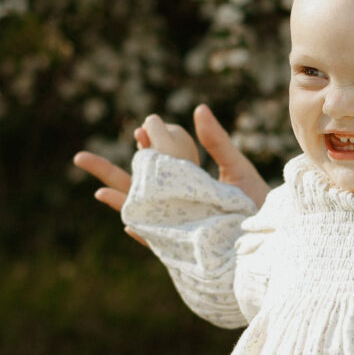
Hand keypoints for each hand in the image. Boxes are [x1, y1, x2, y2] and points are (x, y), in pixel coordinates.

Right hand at [71, 104, 268, 248]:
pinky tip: (128, 222)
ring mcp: (177, 224)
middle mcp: (176, 203)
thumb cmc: (259, 205)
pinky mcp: (185, 245)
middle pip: (137, 184)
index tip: (140, 131)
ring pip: (140, 210)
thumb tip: (197, 109)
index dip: (146, 146)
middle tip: (80, 157)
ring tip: (95, 189)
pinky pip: (159, 239)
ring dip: (118, 198)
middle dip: (108, 170)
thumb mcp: (238, 169)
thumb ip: (217, 143)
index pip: (159, 161)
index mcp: (188, 183)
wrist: (273, 241)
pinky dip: (145, 231)